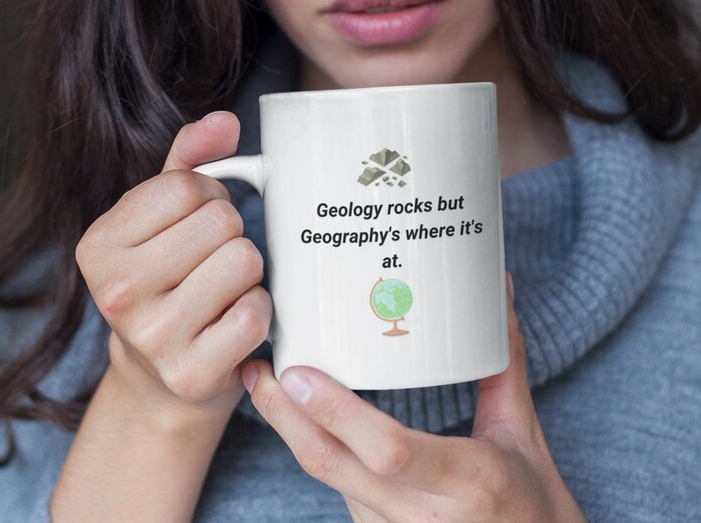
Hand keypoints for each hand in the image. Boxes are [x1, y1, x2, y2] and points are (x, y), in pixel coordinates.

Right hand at [76, 111, 271, 419]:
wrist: (159, 378)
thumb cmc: (165, 281)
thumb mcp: (160, 217)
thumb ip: (189, 159)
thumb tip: (225, 121)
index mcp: (98, 244)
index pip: (187, 186)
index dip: (209, 197)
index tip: (196, 225)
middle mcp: (116, 291)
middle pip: (221, 221)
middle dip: (230, 234)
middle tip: (211, 262)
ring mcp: (152, 337)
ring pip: (244, 261)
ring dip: (247, 272)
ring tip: (222, 290)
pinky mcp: (191, 372)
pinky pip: (255, 313)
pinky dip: (257, 312)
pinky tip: (232, 322)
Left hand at [242, 275, 585, 521]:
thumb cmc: (533, 506)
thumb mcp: (523, 433)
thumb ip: (503, 361)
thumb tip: (495, 290)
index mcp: (468, 481)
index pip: (388, 450)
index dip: (336, 412)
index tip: (296, 373)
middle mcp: (424, 515)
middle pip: (332, 465)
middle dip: (284, 415)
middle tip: (257, 367)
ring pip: (327, 478)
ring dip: (290, 430)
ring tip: (264, 380)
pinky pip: (338, 490)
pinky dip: (313, 450)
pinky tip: (296, 416)